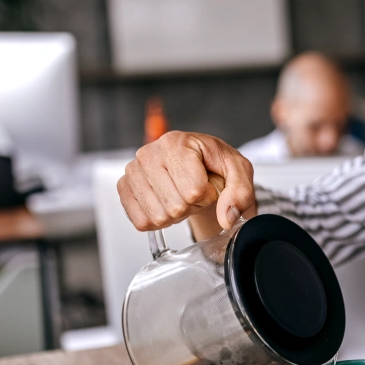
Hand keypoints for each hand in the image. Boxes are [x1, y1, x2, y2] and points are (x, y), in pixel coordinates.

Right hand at [117, 131, 255, 234]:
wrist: (198, 164)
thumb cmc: (215, 164)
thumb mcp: (238, 171)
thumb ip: (240, 192)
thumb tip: (227, 218)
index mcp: (177, 143)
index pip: (194, 191)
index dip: (208, 195)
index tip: (208, 184)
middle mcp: (149, 153)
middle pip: (175, 206)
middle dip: (192, 206)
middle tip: (195, 192)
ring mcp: (133, 170)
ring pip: (158, 216)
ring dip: (176, 214)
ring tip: (181, 195)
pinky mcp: (124, 187)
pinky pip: (141, 221)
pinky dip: (159, 221)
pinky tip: (167, 203)